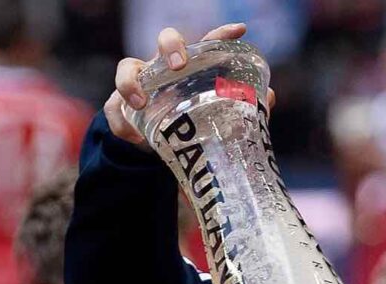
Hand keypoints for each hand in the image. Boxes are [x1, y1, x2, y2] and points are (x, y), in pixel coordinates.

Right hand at [104, 23, 276, 145]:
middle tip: (179, 66)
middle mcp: (164, 70)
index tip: (240, 29)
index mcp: (190, 70)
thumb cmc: (186, 127)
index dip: (220, 35)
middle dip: (170, 47)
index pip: (206, 45)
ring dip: (131, 84)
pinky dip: (122, 124)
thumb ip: (241, 109)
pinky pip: (114, 110)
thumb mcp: (213, 121)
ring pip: (126, 69)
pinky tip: (135, 138)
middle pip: (164, 41)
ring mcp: (139, 86)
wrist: (152, 152)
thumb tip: (271, 98)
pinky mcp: (120, 109)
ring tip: (141, 103)